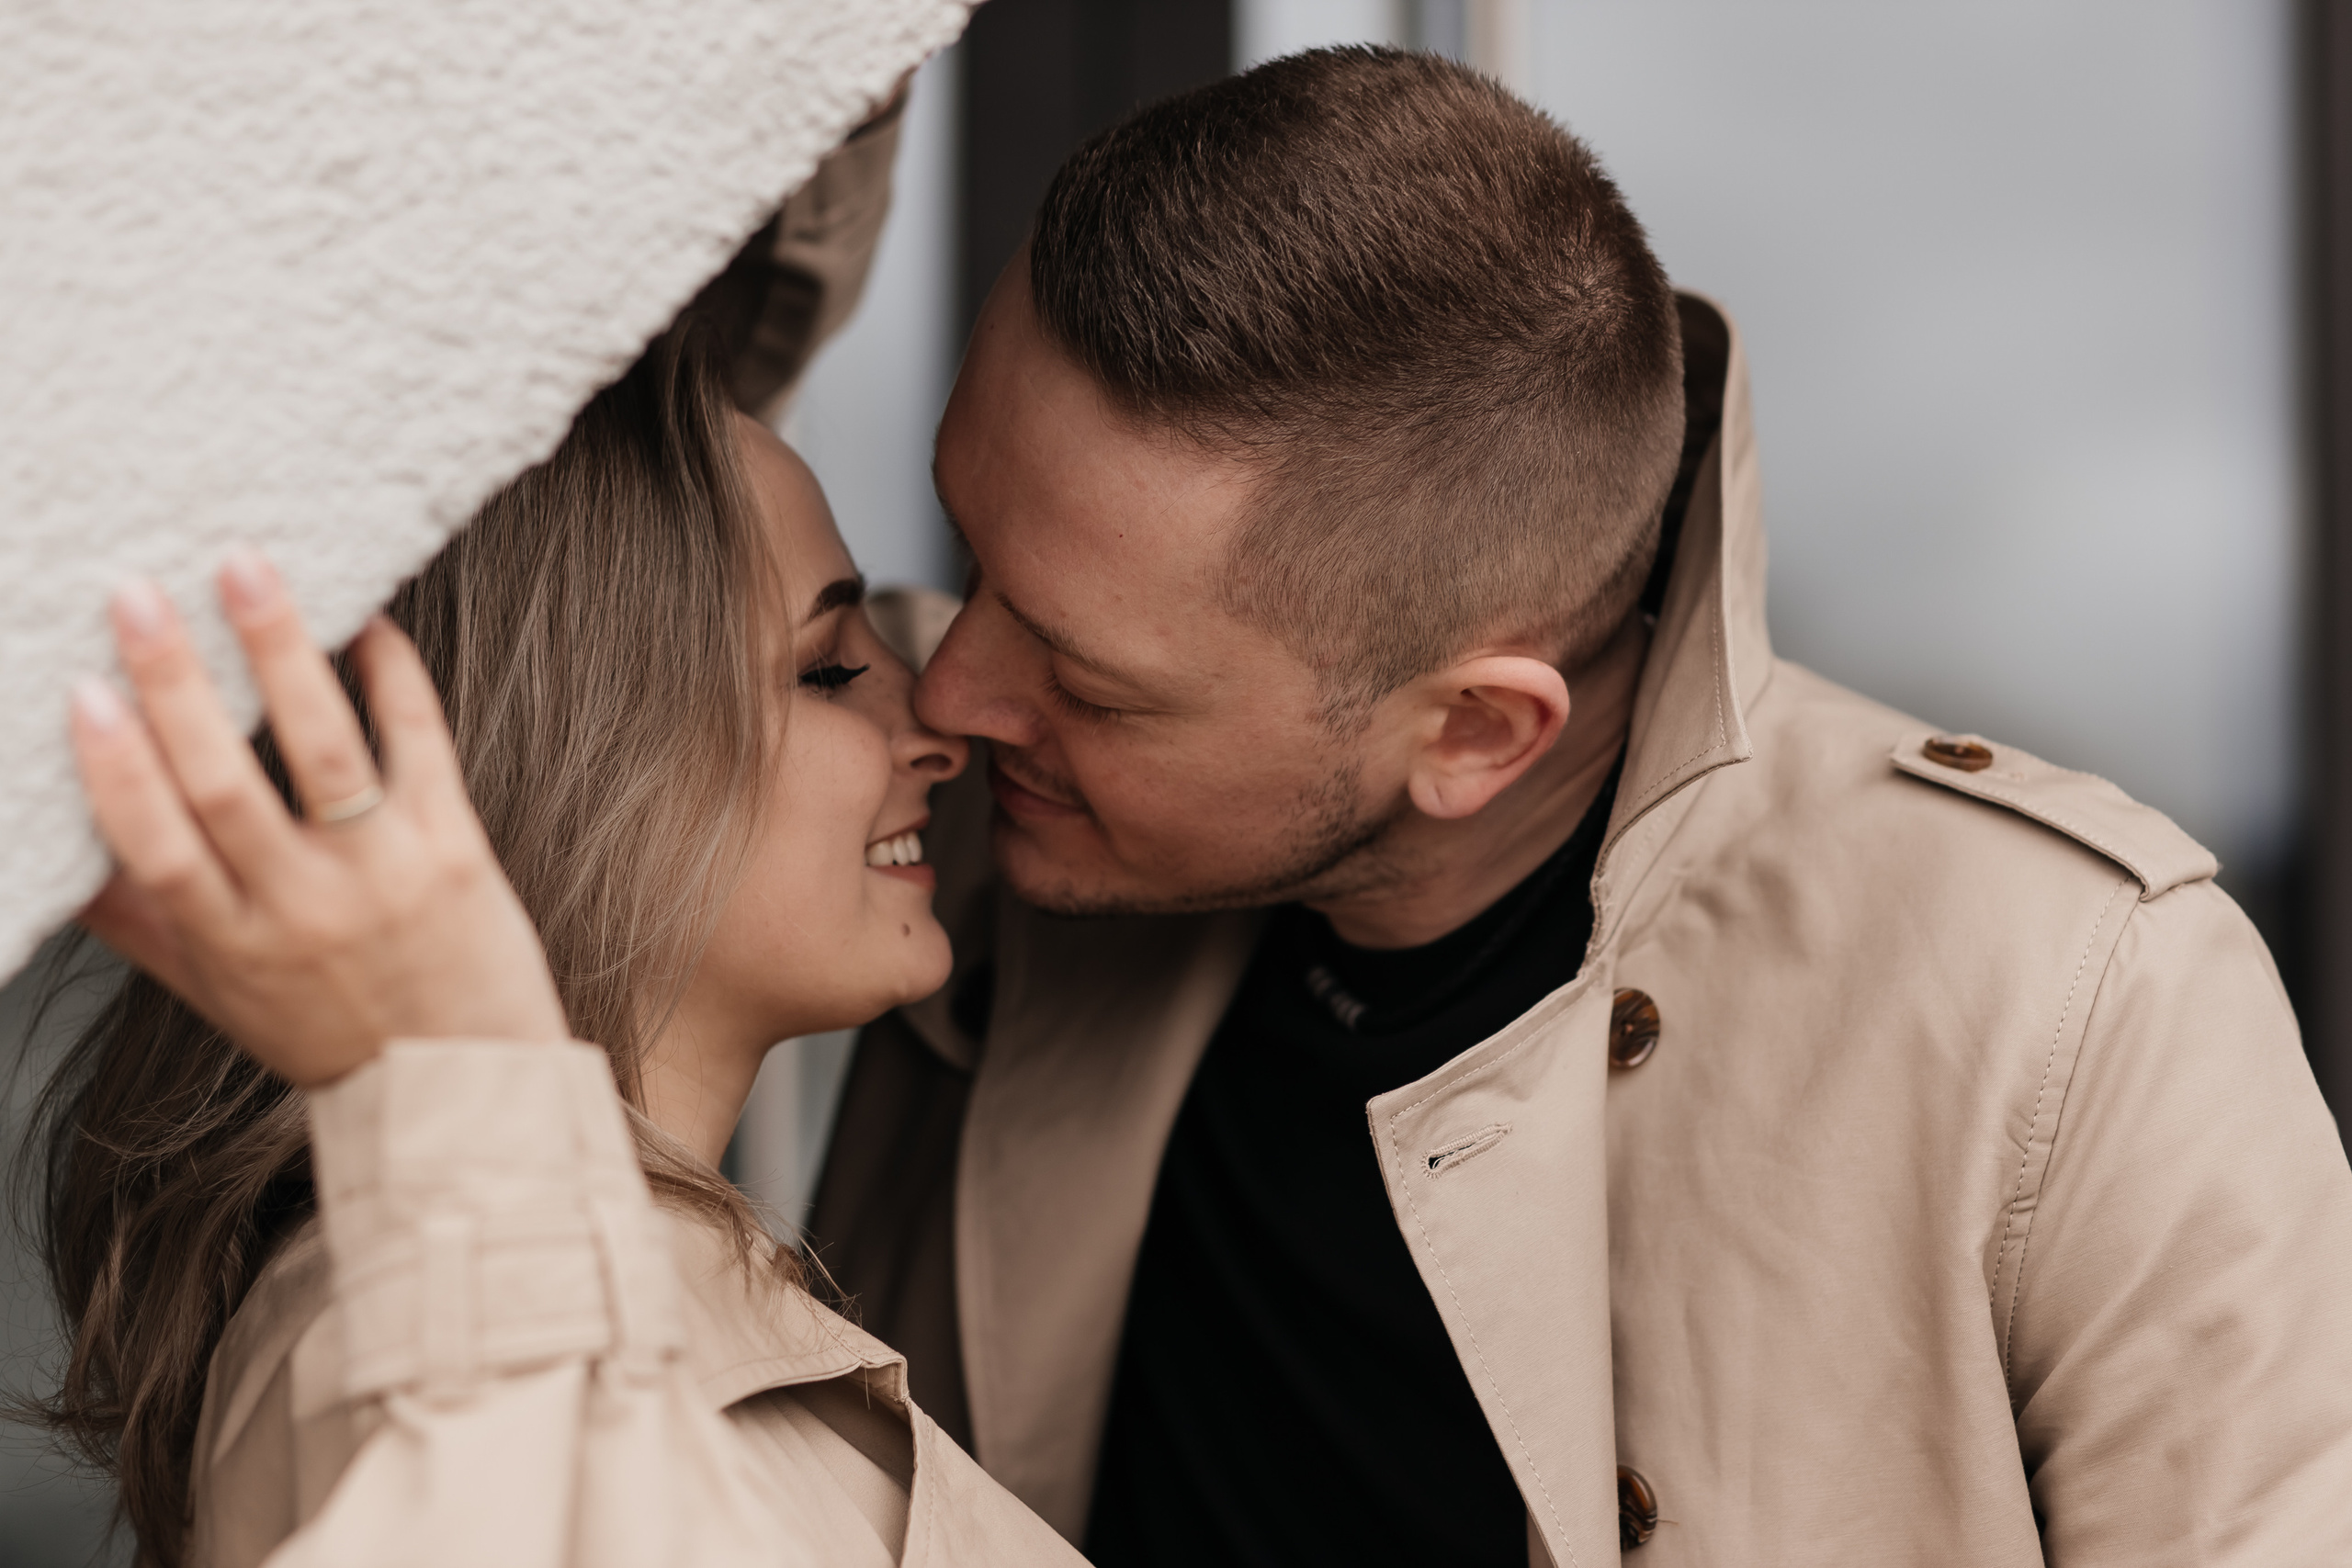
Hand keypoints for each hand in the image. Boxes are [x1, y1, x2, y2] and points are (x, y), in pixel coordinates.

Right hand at [69, 551, 570, 1085]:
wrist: (465, 1085)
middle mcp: (302, 908)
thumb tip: (53, 865)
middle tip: (136, 594)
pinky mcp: (456, 848)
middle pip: (225, 783)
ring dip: (280, 652)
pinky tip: (364, 618)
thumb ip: (141, 926)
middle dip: (177, 683)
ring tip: (245, 567)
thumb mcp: (218, 996)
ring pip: (323, 748)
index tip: (81, 692)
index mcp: (230, 944)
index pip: (157, 847)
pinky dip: (391, 675)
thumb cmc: (330, 1033)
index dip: (117, 770)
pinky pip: (419, 743)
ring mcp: (383, 873)